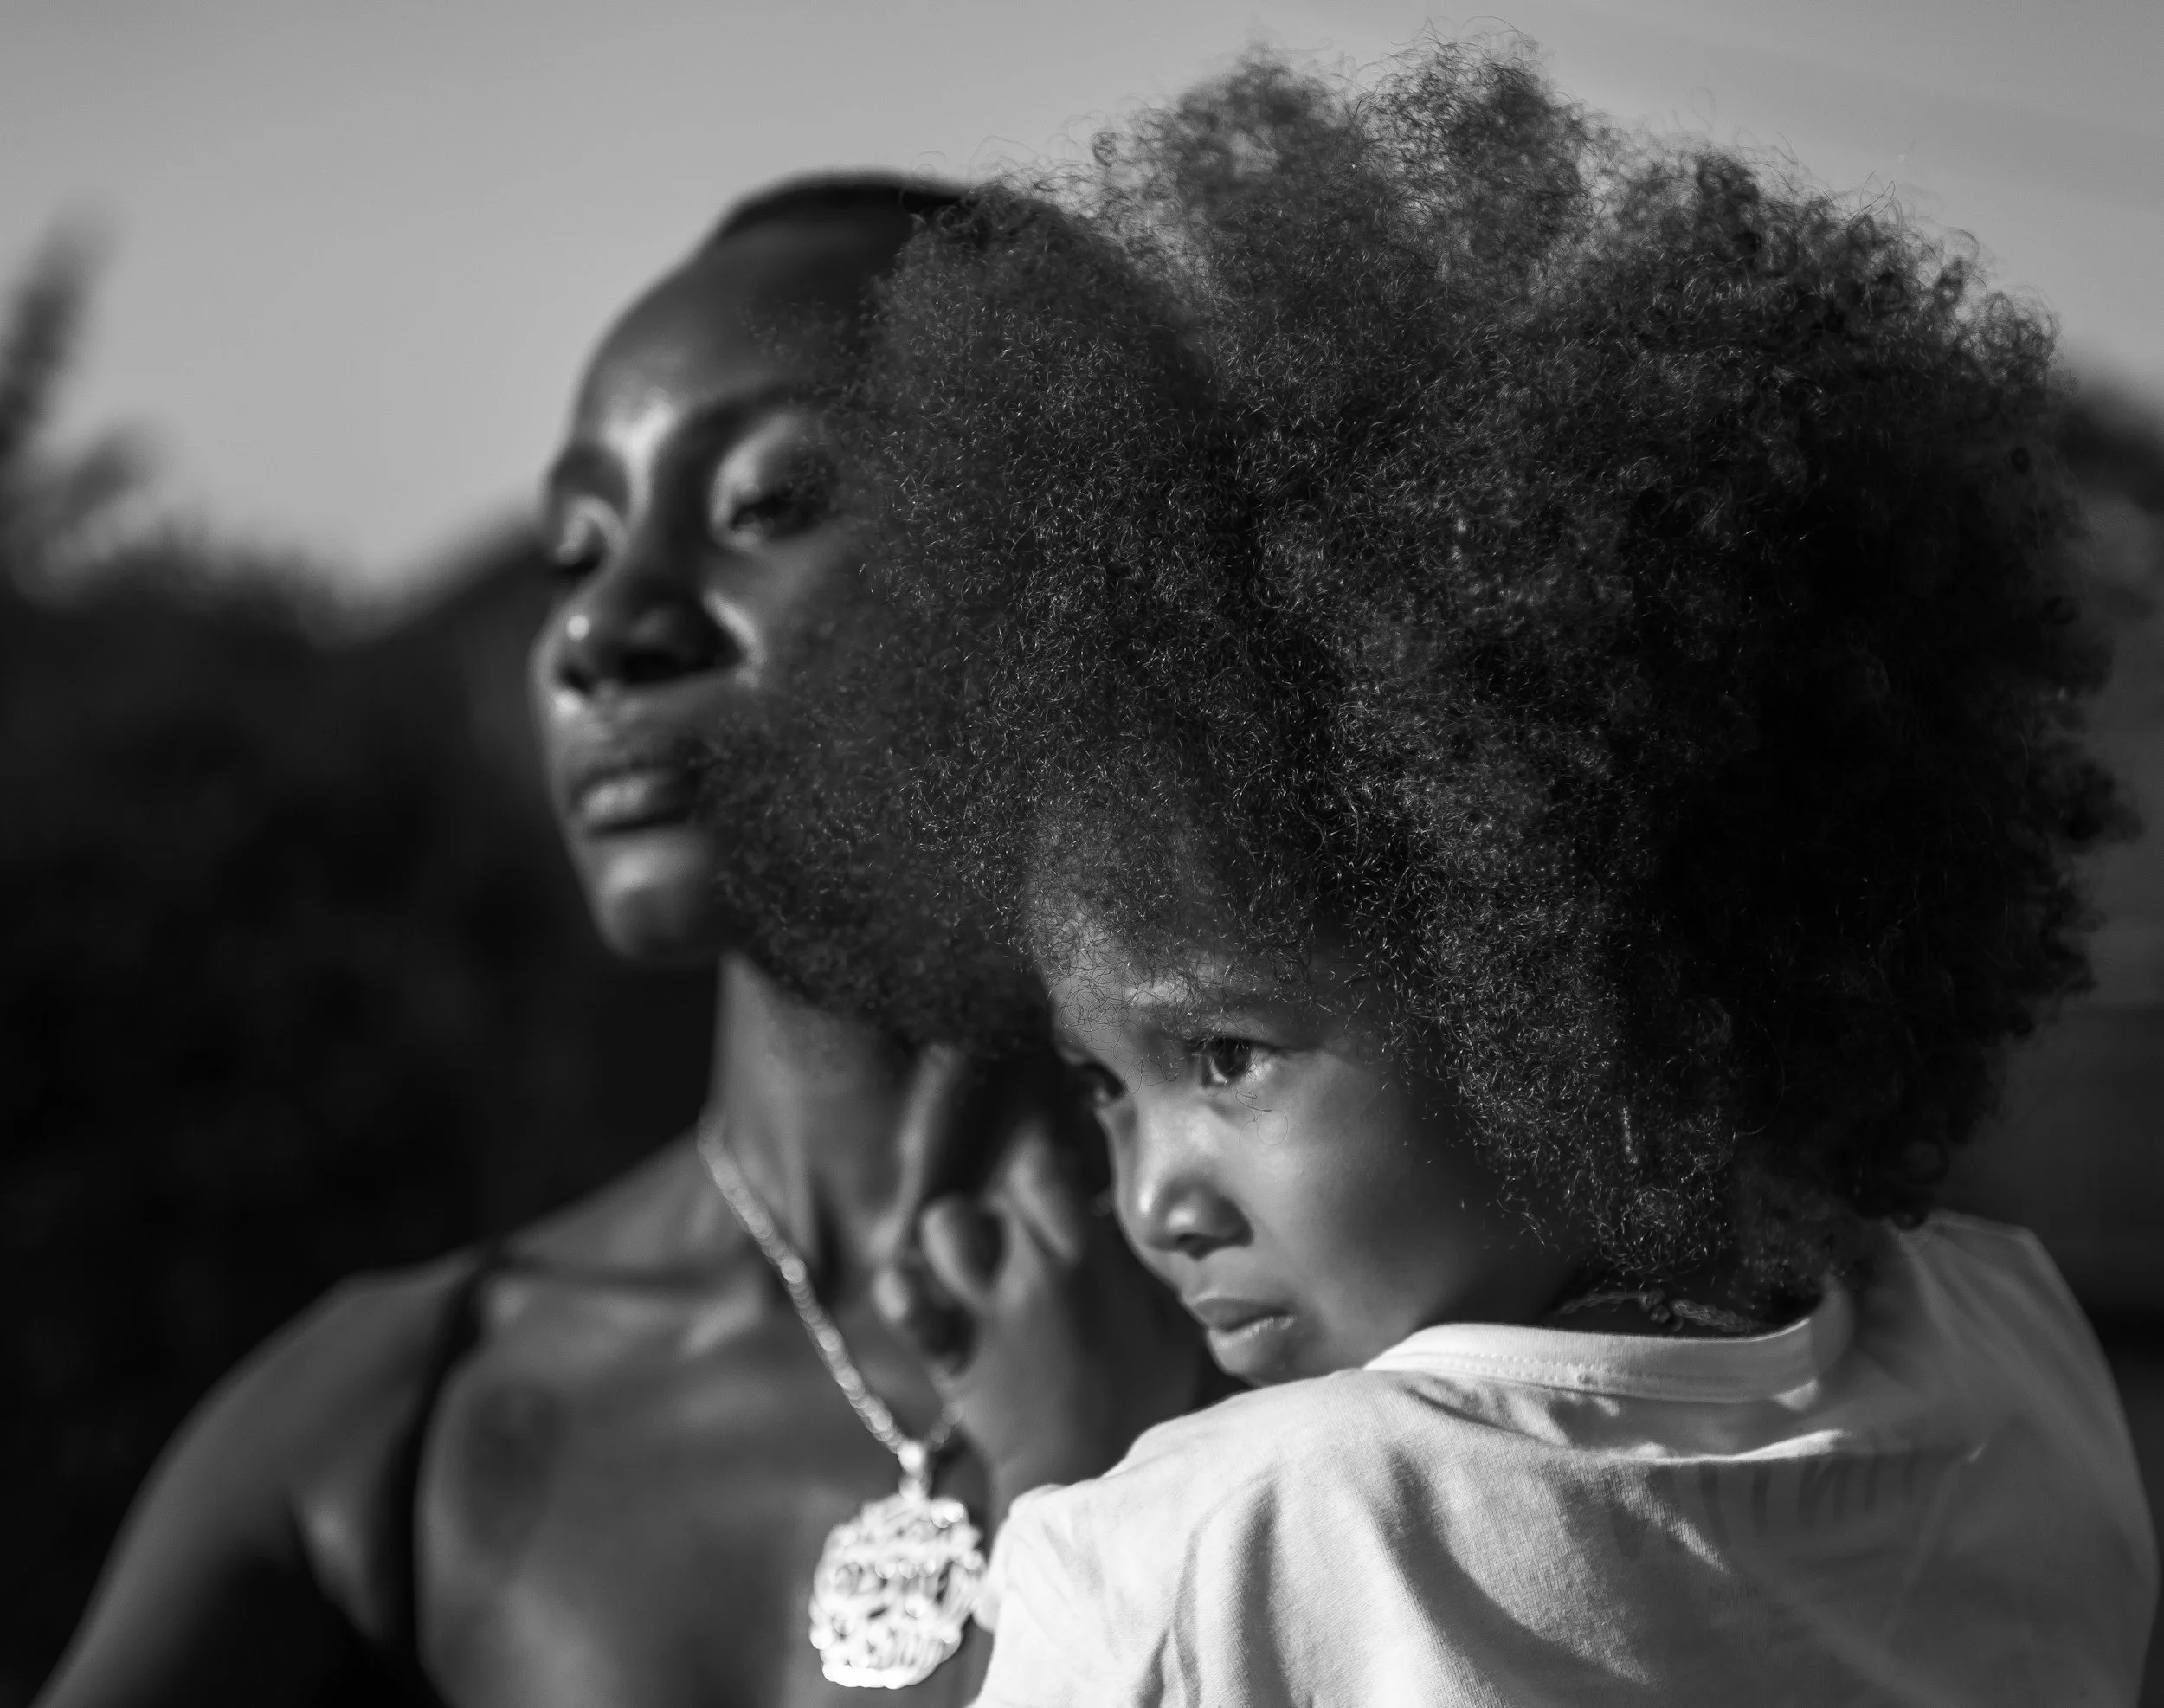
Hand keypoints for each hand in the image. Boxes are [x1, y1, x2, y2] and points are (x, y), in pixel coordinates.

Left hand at [874, 1054, 1209, 1522]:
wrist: (1094, 1480)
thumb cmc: (1145, 1403)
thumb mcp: (1171, 1327)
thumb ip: (1152, 1271)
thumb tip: (1140, 1225)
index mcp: (1089, 1259)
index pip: (1046, 1169)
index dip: (1044, 1164)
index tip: (1053, 1179)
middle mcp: (1032, 1271)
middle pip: (997, 1192)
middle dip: (1010, 1205)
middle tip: (1026, 1233)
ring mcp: (984, 1308)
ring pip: (945, 1225)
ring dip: (956, 1234)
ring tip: (974, 1256)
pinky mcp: (950, 1351)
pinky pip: (905, 1301)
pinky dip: (903, 1289)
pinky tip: (913, 1289)